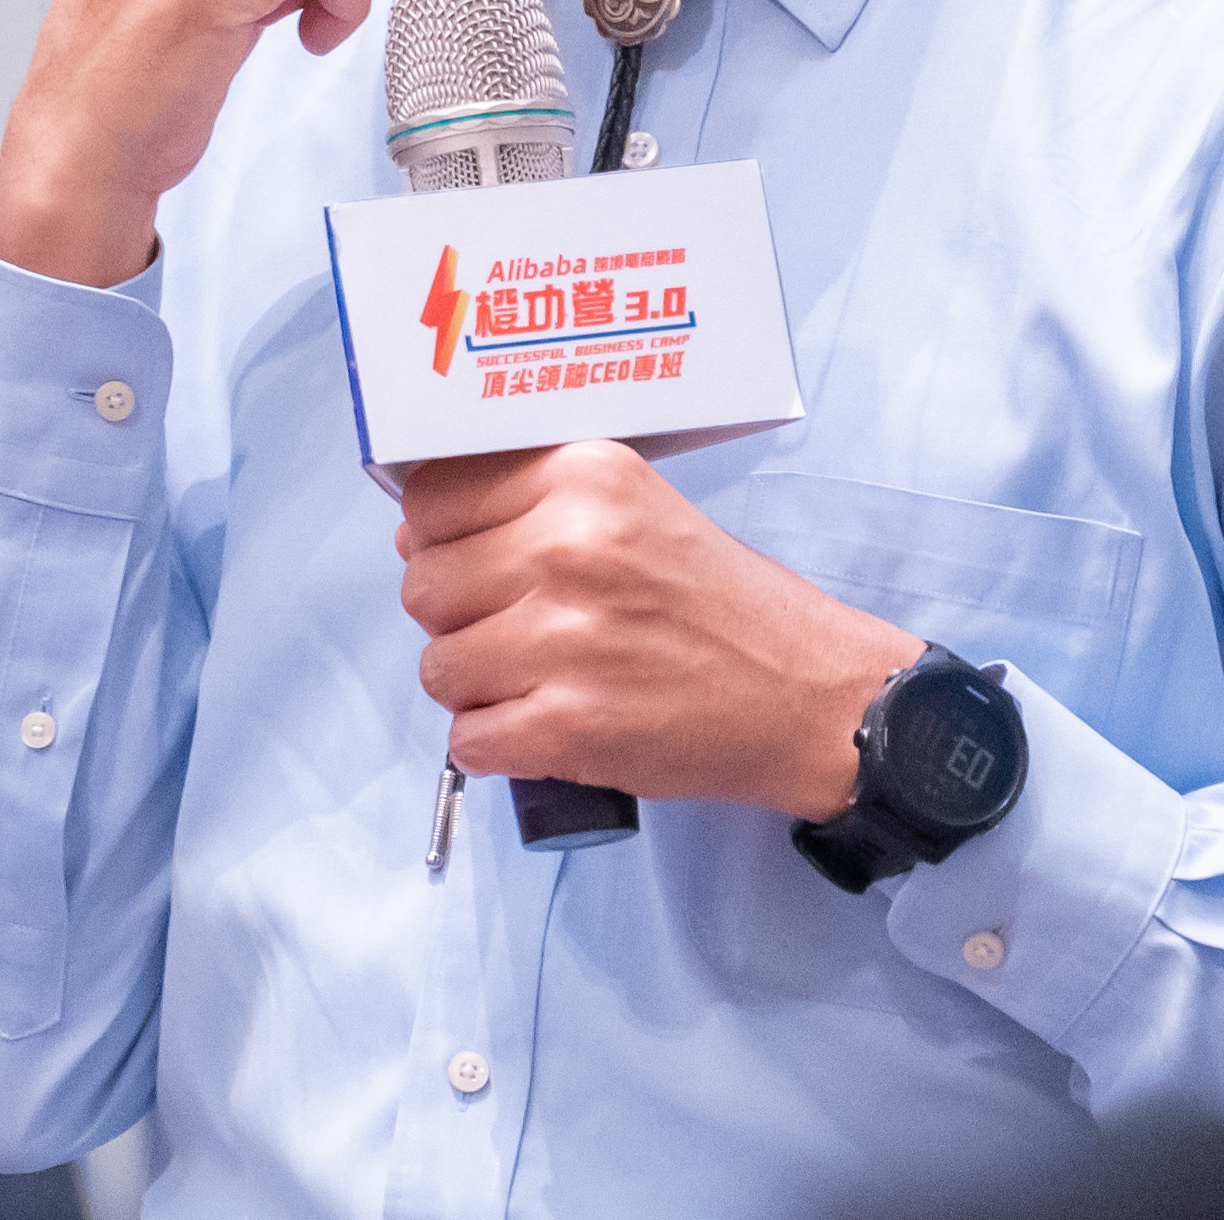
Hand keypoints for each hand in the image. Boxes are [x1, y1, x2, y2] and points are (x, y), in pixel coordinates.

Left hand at [395, 442, 923, 818]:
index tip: (471, 559)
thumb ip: (535, 503)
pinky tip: (542, 727)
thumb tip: (414, 530)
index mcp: (584, 478)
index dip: (438, 537)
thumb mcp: (636, 507)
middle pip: (422, 586)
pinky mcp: (567, 728)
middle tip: (517, 629)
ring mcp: (564, 641)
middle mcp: (567, 548)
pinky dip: (494, 744)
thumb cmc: (721, 603)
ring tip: (537, 680)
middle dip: (457, 616)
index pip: (430, 498)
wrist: (809, 696)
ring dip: (475, 686)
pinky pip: (465, 740)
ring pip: (437, 668)